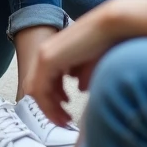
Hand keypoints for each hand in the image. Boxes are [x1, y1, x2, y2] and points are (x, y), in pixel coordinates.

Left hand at [25, 4, 122, 125]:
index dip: (51, 101)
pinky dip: (48, 104)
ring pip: (36, 91)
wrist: (110, 25)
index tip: (64, 114)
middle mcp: (45, 53)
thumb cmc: (105, 41)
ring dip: (49, 109)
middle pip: (36, 88)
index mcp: (54, 52)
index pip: (43, 82)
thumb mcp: (90, 65)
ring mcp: (44, 55)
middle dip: (49, 108)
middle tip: (62, 121)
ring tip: (64, 120)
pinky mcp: (48, 59)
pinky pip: (40, 90)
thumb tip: (80, 88)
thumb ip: (82, 76)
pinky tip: (64, 111)